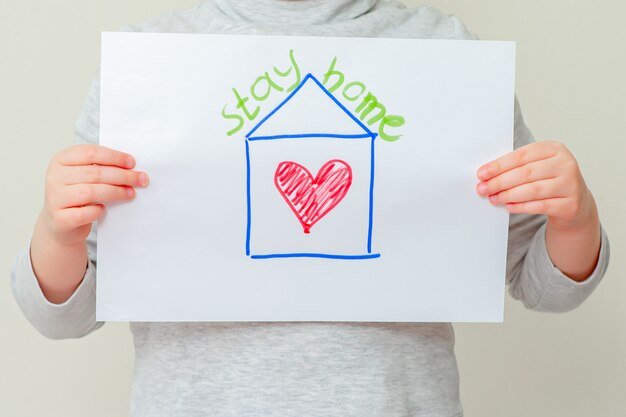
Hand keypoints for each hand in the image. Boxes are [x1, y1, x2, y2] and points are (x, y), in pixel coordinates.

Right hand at [42, 144, 148, 246]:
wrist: (61, 223)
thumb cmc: (78, 195)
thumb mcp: (84, 176)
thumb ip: (101, 168)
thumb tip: (132, 168)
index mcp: (61, 160)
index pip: (90, 153)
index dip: (114, 157)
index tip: (132, 163)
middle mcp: (55, 177)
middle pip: (94, 173)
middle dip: (122, 176)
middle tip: (141, 179)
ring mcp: (54, 198)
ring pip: (90, 192)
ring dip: (115, 192)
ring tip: (130, 193)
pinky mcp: (59, 219)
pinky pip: (83, 214)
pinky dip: (97, 211)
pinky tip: (105, 210)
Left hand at [476, 141, 593, 229]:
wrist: (576, 202)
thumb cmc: (549, 181)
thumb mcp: (537, 167)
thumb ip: (516, 167)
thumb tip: (486, 175)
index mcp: (554, 149)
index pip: (522, 155)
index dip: (499, 165)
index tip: (481, 174)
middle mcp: (565, 164)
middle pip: (526, 173)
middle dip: (500, 182)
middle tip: (483, 189)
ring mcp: (570, 184)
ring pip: (533, 190)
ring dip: (508, 195)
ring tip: (494, 199)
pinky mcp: (570, 204)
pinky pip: (540, 206)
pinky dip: (522, 207)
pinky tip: (509, 207)